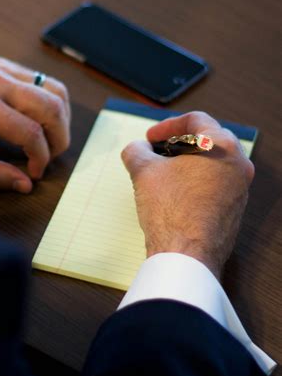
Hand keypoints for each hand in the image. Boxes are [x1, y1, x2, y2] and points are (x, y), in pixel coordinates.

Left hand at [0, 55, 69, 192]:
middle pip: (52, 107)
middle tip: (50, 156)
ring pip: (54, 88)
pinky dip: (49, 100)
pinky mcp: (4, 63)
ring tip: (50, 137)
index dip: (41, 159)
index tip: (34, 172)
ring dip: (60, 117)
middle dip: (60, 138)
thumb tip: (24, 184)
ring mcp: (2, 68)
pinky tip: (39, 118)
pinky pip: (41, 79)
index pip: (31, 134)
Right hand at [121, 111, 254, 278]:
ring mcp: (239, 189)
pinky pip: (215, 185)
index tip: (150, 138)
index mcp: (222, 147)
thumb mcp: (142, 170)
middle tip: (157, 151)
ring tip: (162, 173)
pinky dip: (195, 181)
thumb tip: (137, 149)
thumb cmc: (170, 210)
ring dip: (187, 162)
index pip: (196, 120)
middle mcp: (237, 165)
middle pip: (208, 139)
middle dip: (179, 142)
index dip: (167, 125)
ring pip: (213, 163)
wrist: (185, 255)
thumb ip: (136, 150)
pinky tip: (174, 193)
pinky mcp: (234, 210)